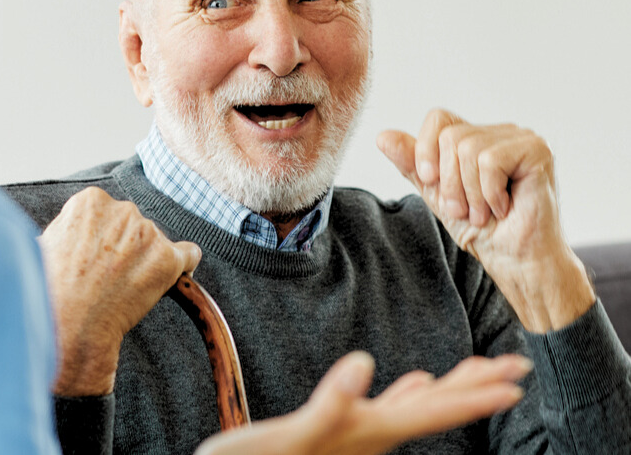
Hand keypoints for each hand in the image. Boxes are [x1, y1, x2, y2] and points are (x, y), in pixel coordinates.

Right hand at [39, 187, 200, 394]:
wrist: (67, 327)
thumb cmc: (48, 292)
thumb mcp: (43, 247)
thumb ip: (65, 232)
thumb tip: (62, 239)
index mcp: (91, 201)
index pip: (109, 214)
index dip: (102, 240)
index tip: (95, 261)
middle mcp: (123, 209)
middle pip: (134, 226)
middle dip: (125, 248)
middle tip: (108, 280)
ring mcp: (148, 233)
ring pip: (157, 243)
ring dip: (147, 262)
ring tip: (123, 291)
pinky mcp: (168, 259)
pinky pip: (189, 255)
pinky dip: (183, 268)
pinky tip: (168, 283)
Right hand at [196, 352, 531, 454]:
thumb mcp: (286, 439)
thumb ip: (327, 406)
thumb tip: (364, 363)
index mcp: (365, 434)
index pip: (431, 412)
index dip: (474, 396)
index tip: (515, 380)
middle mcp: (369, 435)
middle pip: (435, 408)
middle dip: (477, 385)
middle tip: (517, 364)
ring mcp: (356, 435)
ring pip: (416, 407)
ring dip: (450, 387)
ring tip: (480, 371)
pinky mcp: (338, 430)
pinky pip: (387, 408)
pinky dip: (409, 393)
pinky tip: (415, 383)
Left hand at [377, 108, 593, 331]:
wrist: (514, 260)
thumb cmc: (480, 229)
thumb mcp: (435, 194)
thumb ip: (411, 164)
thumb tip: (382, 136)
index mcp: (475, 137)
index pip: (438, 119)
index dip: (426, 149)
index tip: (430, 182)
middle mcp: (499, 132)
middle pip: (451, 137)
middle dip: (450, 183)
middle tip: (465, 210)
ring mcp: (521, 138)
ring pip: (469, 149)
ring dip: (471, 193)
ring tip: (484, 213)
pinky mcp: (537, 150)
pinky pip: (491, 161)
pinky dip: (489, 193)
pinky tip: (504, 208)